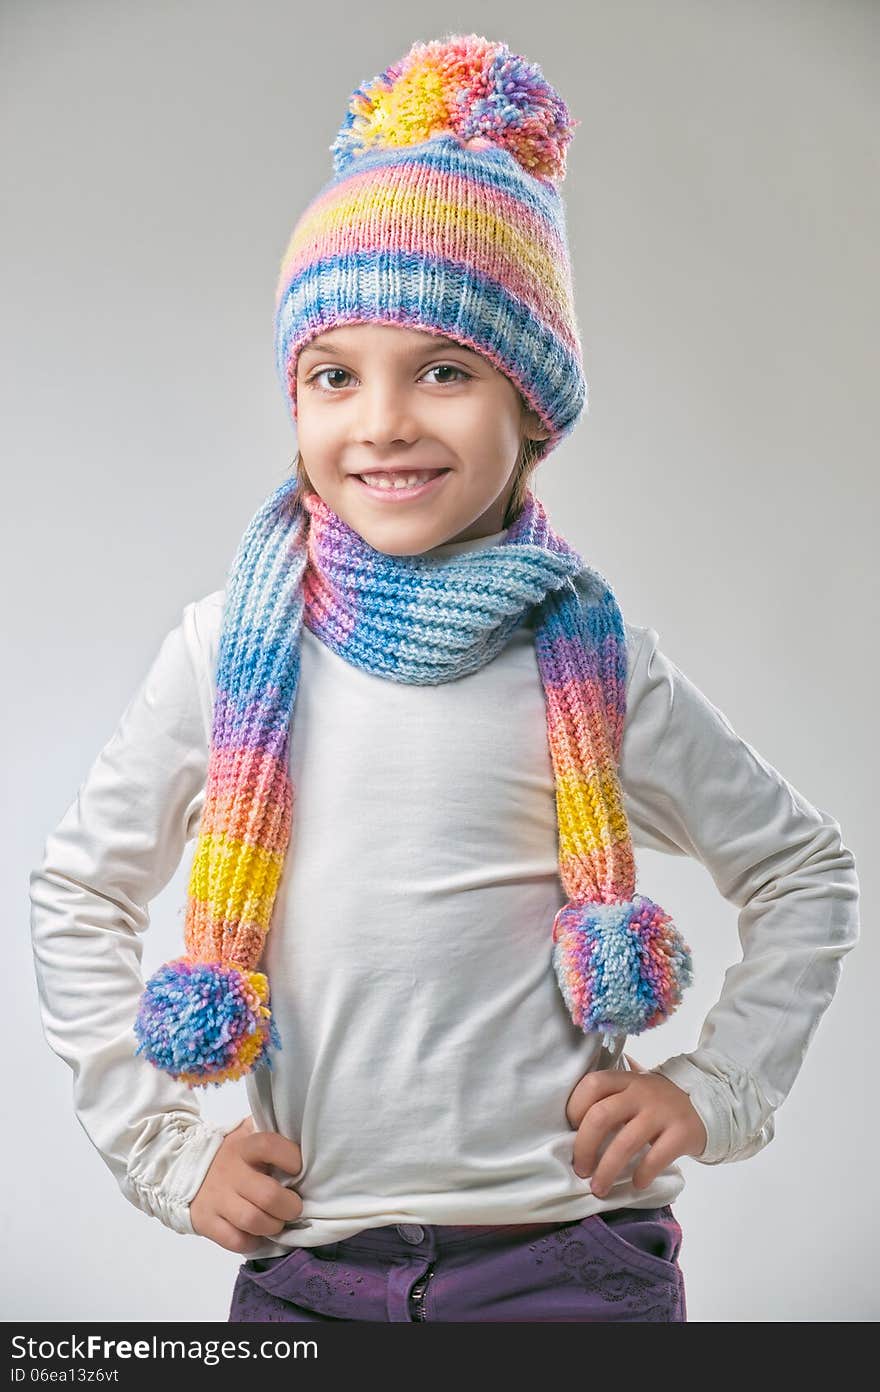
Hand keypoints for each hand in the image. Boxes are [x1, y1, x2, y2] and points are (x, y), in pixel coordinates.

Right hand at [189, 1116, 304, 1254]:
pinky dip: (251, 1242)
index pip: (268, 1145)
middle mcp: (230, 1172)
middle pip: (267, 1195)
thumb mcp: (245, 1133)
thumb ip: (269, 1129)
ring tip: (276, 1222)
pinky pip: (234, 1240)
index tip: (298, 1168)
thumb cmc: (230, 1154)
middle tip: (293, 1207)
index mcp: (243, 1146)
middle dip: (289, 1206)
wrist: (182, 1169)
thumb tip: (300, 1130)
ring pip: (252, 1220)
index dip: (289, 1157)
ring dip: (272, 1226)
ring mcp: (217, 1198)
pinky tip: (256, 1235)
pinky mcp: (206, 1221)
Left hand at [566, 1053, 707, 1197]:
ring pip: (626, 1142)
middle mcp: (641, 1092)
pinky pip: (656, 1157)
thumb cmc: (657, 1100)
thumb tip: (571, 1120)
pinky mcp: (682, 1132)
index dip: (575, 1107)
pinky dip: (642, 1174)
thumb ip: (609, 1094)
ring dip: (607, 1170)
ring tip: (599, 1188)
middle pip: (601, 1116)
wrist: (707, 1101)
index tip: (571, 1131)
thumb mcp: (634, 1087)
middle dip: (584, 1147)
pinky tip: (636, 1184)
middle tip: (580, 1169)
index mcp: (625, 1080)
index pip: (592, 1084)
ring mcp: (662, 1112)